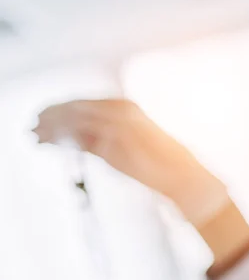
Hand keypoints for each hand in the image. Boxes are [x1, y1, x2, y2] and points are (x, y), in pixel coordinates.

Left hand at [32, 99, 229, 228]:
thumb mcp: (137, 144)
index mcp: (129, 107)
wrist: (184, 177)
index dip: (64, 107)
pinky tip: (47, 141)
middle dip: (52, 114)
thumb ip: (113, 139)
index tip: (47, 114)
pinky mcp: (114, 144)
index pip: (87, 102)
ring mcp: (117, 126)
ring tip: (34, 133)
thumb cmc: (166, 164)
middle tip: (34, 124)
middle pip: (76, 107)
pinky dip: (59, 138)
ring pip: (73, 119)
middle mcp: (122, 111)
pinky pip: (79, 137)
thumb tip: (88, 141)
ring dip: (51, 126)